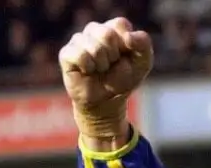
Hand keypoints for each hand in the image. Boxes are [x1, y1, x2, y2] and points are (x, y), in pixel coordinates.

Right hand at [58, 18, 152, 140]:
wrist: (107, 100)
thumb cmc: (124, 78)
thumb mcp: (143, 62)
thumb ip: (143, 44)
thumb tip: (128, 37)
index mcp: (113, 28)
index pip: (120, 24)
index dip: (127, 45)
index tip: (125, 57)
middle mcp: (94, 30)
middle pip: (107, 34)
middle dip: (114, 55)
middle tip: (111, 65)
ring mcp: (78, 40)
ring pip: (93, 45)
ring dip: (102, 64)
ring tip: (100, 70)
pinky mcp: (66, 53)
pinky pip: (79, 55)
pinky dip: (88, 67)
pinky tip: (88, 72)